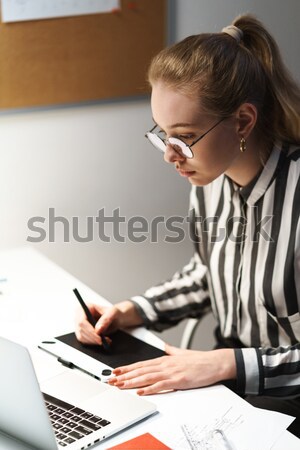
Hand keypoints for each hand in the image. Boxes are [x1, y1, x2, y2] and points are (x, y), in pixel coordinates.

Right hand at [74, 300, 143, 344]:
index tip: (99, 338)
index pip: (82, 321)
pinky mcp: (82, 332)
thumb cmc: (114, 313)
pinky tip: (103, 341)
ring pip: (81, 337)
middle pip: (80, 330)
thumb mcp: (113, 313)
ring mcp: (79, 325)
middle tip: (104, 342)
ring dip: (93, 342)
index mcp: (85, 307)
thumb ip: (106, 319)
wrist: (116, 318)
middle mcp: (80, 316)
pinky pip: (84, 341)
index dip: (89, 331)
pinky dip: (93, 343)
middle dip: (93, 338)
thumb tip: (97, 330)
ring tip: (106, 341)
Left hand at [108, 344, 235, 394]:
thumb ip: (172, 351)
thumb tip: (165, 347)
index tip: (116, 371)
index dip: (127, 368)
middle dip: (124, 376)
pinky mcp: (178, 380)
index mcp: (165, 359)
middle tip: (111, 380)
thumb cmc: (200, 360)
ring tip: (120, 386)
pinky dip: (149, 389)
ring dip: (132, 382)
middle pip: (140, 370)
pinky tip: (140, 392)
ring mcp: (171, 372)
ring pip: (147, 377)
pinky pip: (161, 385)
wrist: (215, 362)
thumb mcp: (182, 353)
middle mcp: (165, 364)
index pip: (142, 364)